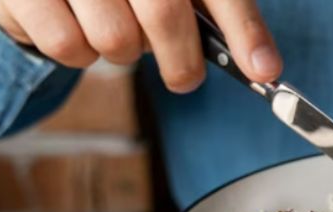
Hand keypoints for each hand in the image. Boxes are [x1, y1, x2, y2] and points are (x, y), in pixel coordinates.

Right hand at [0, 0, 280, 92]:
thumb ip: (219, 14)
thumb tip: (263, 67)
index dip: (244, 30)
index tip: (265, 71)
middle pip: (163, 15)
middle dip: (181, 62)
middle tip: (184, 77)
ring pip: (115, 40)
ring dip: (122, 53)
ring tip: (115, 29)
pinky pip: (67, 47)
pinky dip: (79, 54)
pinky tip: (77, 26)